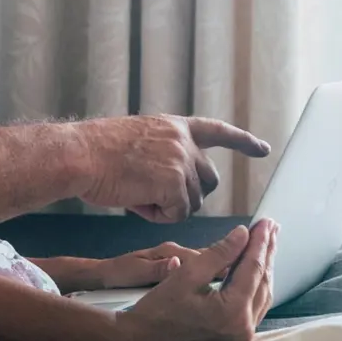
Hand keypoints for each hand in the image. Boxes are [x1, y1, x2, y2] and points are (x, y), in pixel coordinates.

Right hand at [73, 115, 270, 222]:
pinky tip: (136, 202)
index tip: (262, 148)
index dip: (242, 141)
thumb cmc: (95, 152)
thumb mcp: (136, 139)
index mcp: (174, 126)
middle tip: (157, 198)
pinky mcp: (174, 183)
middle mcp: (183, 141)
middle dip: (189, 194)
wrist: (79, 155)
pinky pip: (178, 213)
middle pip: (208, 179)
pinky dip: (158, 215)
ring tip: (135, 195)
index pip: (218, 130)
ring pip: (191, 201)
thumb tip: (171, 180)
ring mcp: (181, 162)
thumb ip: (161, 152)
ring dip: (166, 206)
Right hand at [116, 218, 279, 340]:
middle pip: (263, 281)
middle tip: (270, 227)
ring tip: (266, 243)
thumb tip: (242, 234)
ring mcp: (242, 334)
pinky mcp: (237, 335)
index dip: (259, 242)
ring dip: (264, 267)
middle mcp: (244, 326)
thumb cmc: (159, 309)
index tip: (264, 222)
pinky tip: (255, 269)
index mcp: (232, 311)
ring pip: (262, 294)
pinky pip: (255, 305)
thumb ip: (218, 253)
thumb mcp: (186, 274)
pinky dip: (256, 284)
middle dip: (266, 252)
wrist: (145, 337)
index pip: (252, 268)